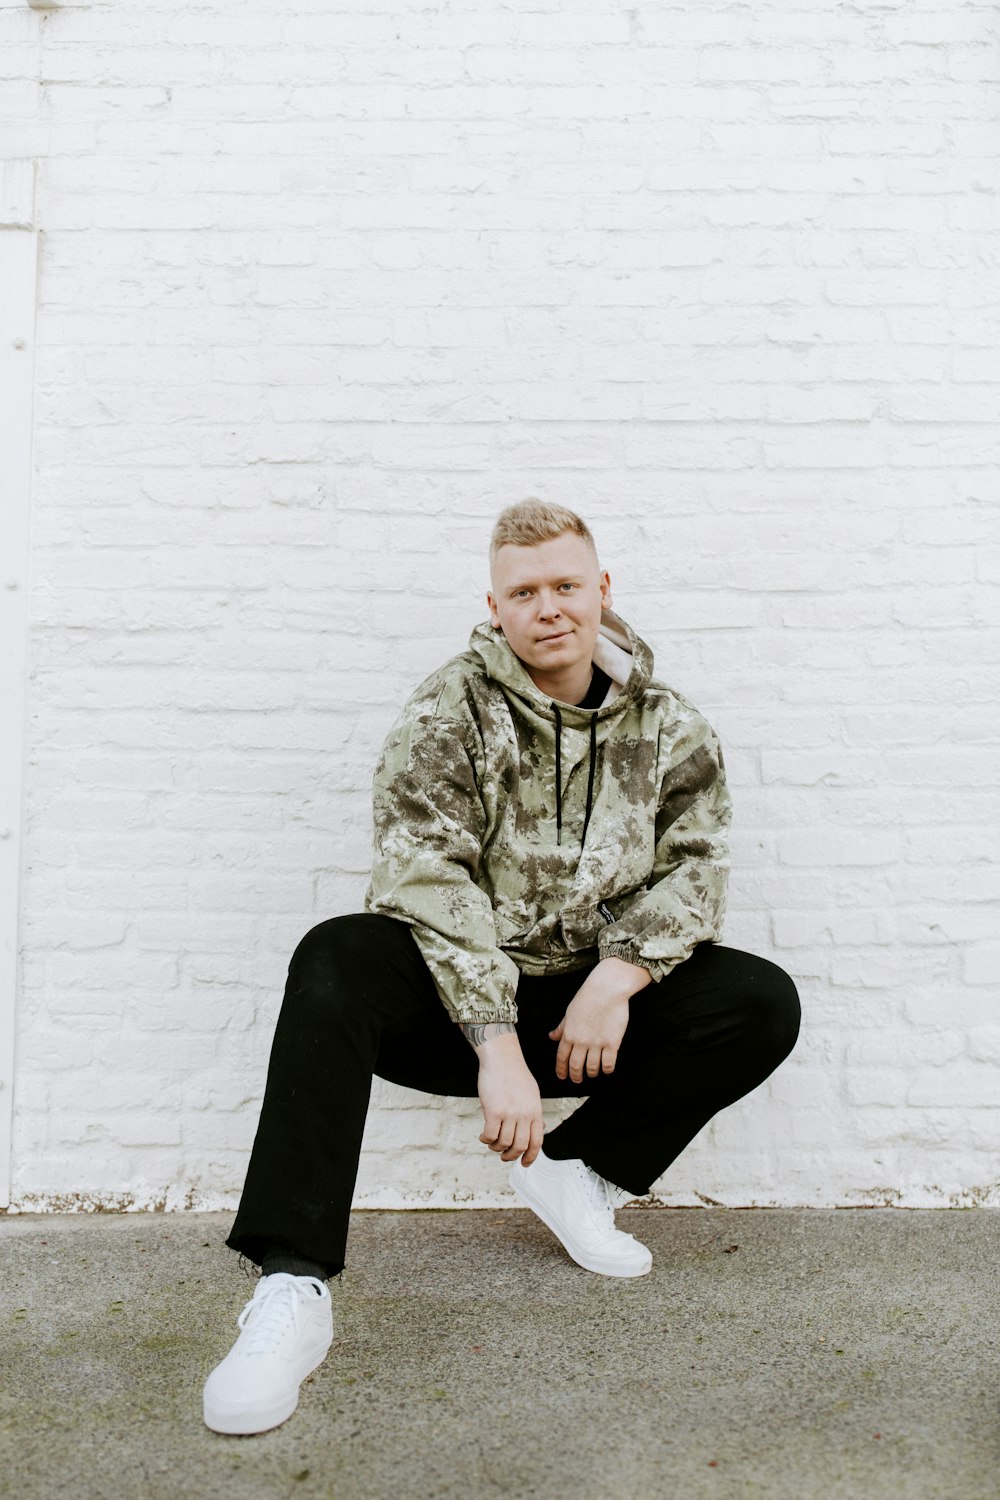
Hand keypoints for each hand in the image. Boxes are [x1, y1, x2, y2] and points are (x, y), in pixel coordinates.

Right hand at [475, 1033, 544, 1165]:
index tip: (524, 1163)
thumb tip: (539, 1129)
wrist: (502, 1058)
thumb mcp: (532, 1093)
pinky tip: (483, 1136)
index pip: (537, 1142)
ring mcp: (510, 1114)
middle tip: (503, 1156)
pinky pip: (489, 1135)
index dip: (530, 1156)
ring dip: (495, 1147)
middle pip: (519, 1146)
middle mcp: (524, 1115)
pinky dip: (485, 1139)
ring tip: (491, 1142)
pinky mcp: (494, 1111)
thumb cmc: (514, 1074)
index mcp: (535, 1111)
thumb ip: (534, 1113)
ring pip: (503, 1143)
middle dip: (511, 1156)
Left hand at [549, 957, 651, 1082]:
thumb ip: (561, 1027)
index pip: (561, 1057)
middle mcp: (581, 1041)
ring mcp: (597, 1043)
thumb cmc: (587, 998)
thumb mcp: (569, 1012)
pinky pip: (608, 1063)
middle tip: (577, 1080)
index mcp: (569, 1034)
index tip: (562, 1076)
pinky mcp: (612, 1043)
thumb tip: (551, 1036)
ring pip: (592, 1068)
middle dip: (575, 1076)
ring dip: (591, 1073)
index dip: (561, 1070)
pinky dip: (606, 1070)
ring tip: (592, 1073)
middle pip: (576, 1066)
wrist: (606, 990)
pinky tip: (606, 1069)